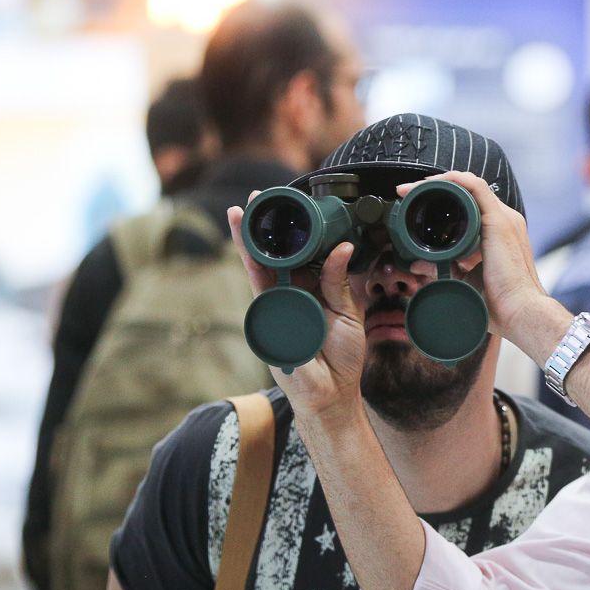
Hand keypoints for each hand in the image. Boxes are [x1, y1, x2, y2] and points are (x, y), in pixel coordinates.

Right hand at [228, 198, 367, 423]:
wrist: (333, 392)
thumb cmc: (343, 356)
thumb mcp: (348, 313)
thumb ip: (338, 281)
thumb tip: (341, 248)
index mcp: (315, 287)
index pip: (303, 252)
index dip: (296, 229)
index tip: (292, 204)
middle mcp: (293, 292)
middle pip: (275, 253)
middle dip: (265, 225)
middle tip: (258, 197)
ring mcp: (278, 304)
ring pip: (260, 266)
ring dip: (249, 240)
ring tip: (241, 213)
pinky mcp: (268, 320)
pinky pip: (259, 290)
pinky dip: (253, 268)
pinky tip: (248, 249)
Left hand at [397, 172, 551, 342]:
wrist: (520, 313)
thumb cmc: (501, 303)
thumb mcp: (464, 280)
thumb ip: (444, 268)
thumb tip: (419, 264)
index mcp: (500, 233)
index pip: (472, 203)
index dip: (444, 197)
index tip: (416, 202)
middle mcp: (505, 221)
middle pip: (468, 191)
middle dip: (436, 187)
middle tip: (409, 192)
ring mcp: (504, 218)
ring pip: (470, 184)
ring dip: (439, 181)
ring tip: (413, 188)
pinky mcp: (499, 222)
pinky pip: (476, 187)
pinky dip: (453, 180)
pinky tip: (432, 182)